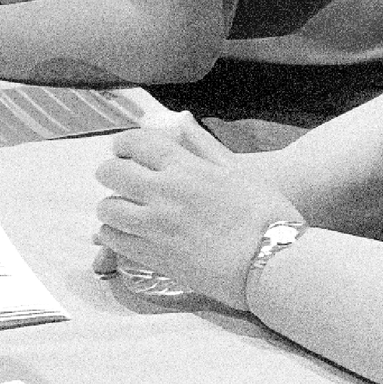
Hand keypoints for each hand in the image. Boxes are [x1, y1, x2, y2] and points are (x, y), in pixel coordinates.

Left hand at [94, 114, 299, 312]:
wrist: (274, 262)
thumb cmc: (266, 213)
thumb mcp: (236, 169)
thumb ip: (202, 145)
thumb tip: (181, 120)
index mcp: (185, 167)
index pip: (135, 143)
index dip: (124, 144)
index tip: (124, 150)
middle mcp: (163, 193)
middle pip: (112, 172)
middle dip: (111, 171)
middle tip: (120, 179)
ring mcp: (155, 226)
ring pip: (108, 208)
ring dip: (112, 204)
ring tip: (124, 209)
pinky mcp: (153, 257)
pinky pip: (114, 240)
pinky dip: (113, 234)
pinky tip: (127, 233)